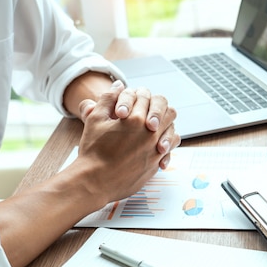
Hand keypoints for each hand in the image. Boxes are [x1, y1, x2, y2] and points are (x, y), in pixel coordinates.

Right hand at [75, 80, 179, 204]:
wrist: (95, 181)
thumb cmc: (93, 151)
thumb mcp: (96, 119)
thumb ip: (108, 99)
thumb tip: (119, 86)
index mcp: (135, 118)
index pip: (148, 98)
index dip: (141, 98)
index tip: (134, 105)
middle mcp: (150, 133)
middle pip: (168, 111)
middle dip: (159, 110)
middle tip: (149, 114)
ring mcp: (155, 149)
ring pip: (173, 130)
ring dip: (166, 126)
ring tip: (154, 128)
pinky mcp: (156, 163)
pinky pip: (170, 150)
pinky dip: (166, 144)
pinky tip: (156, 144)